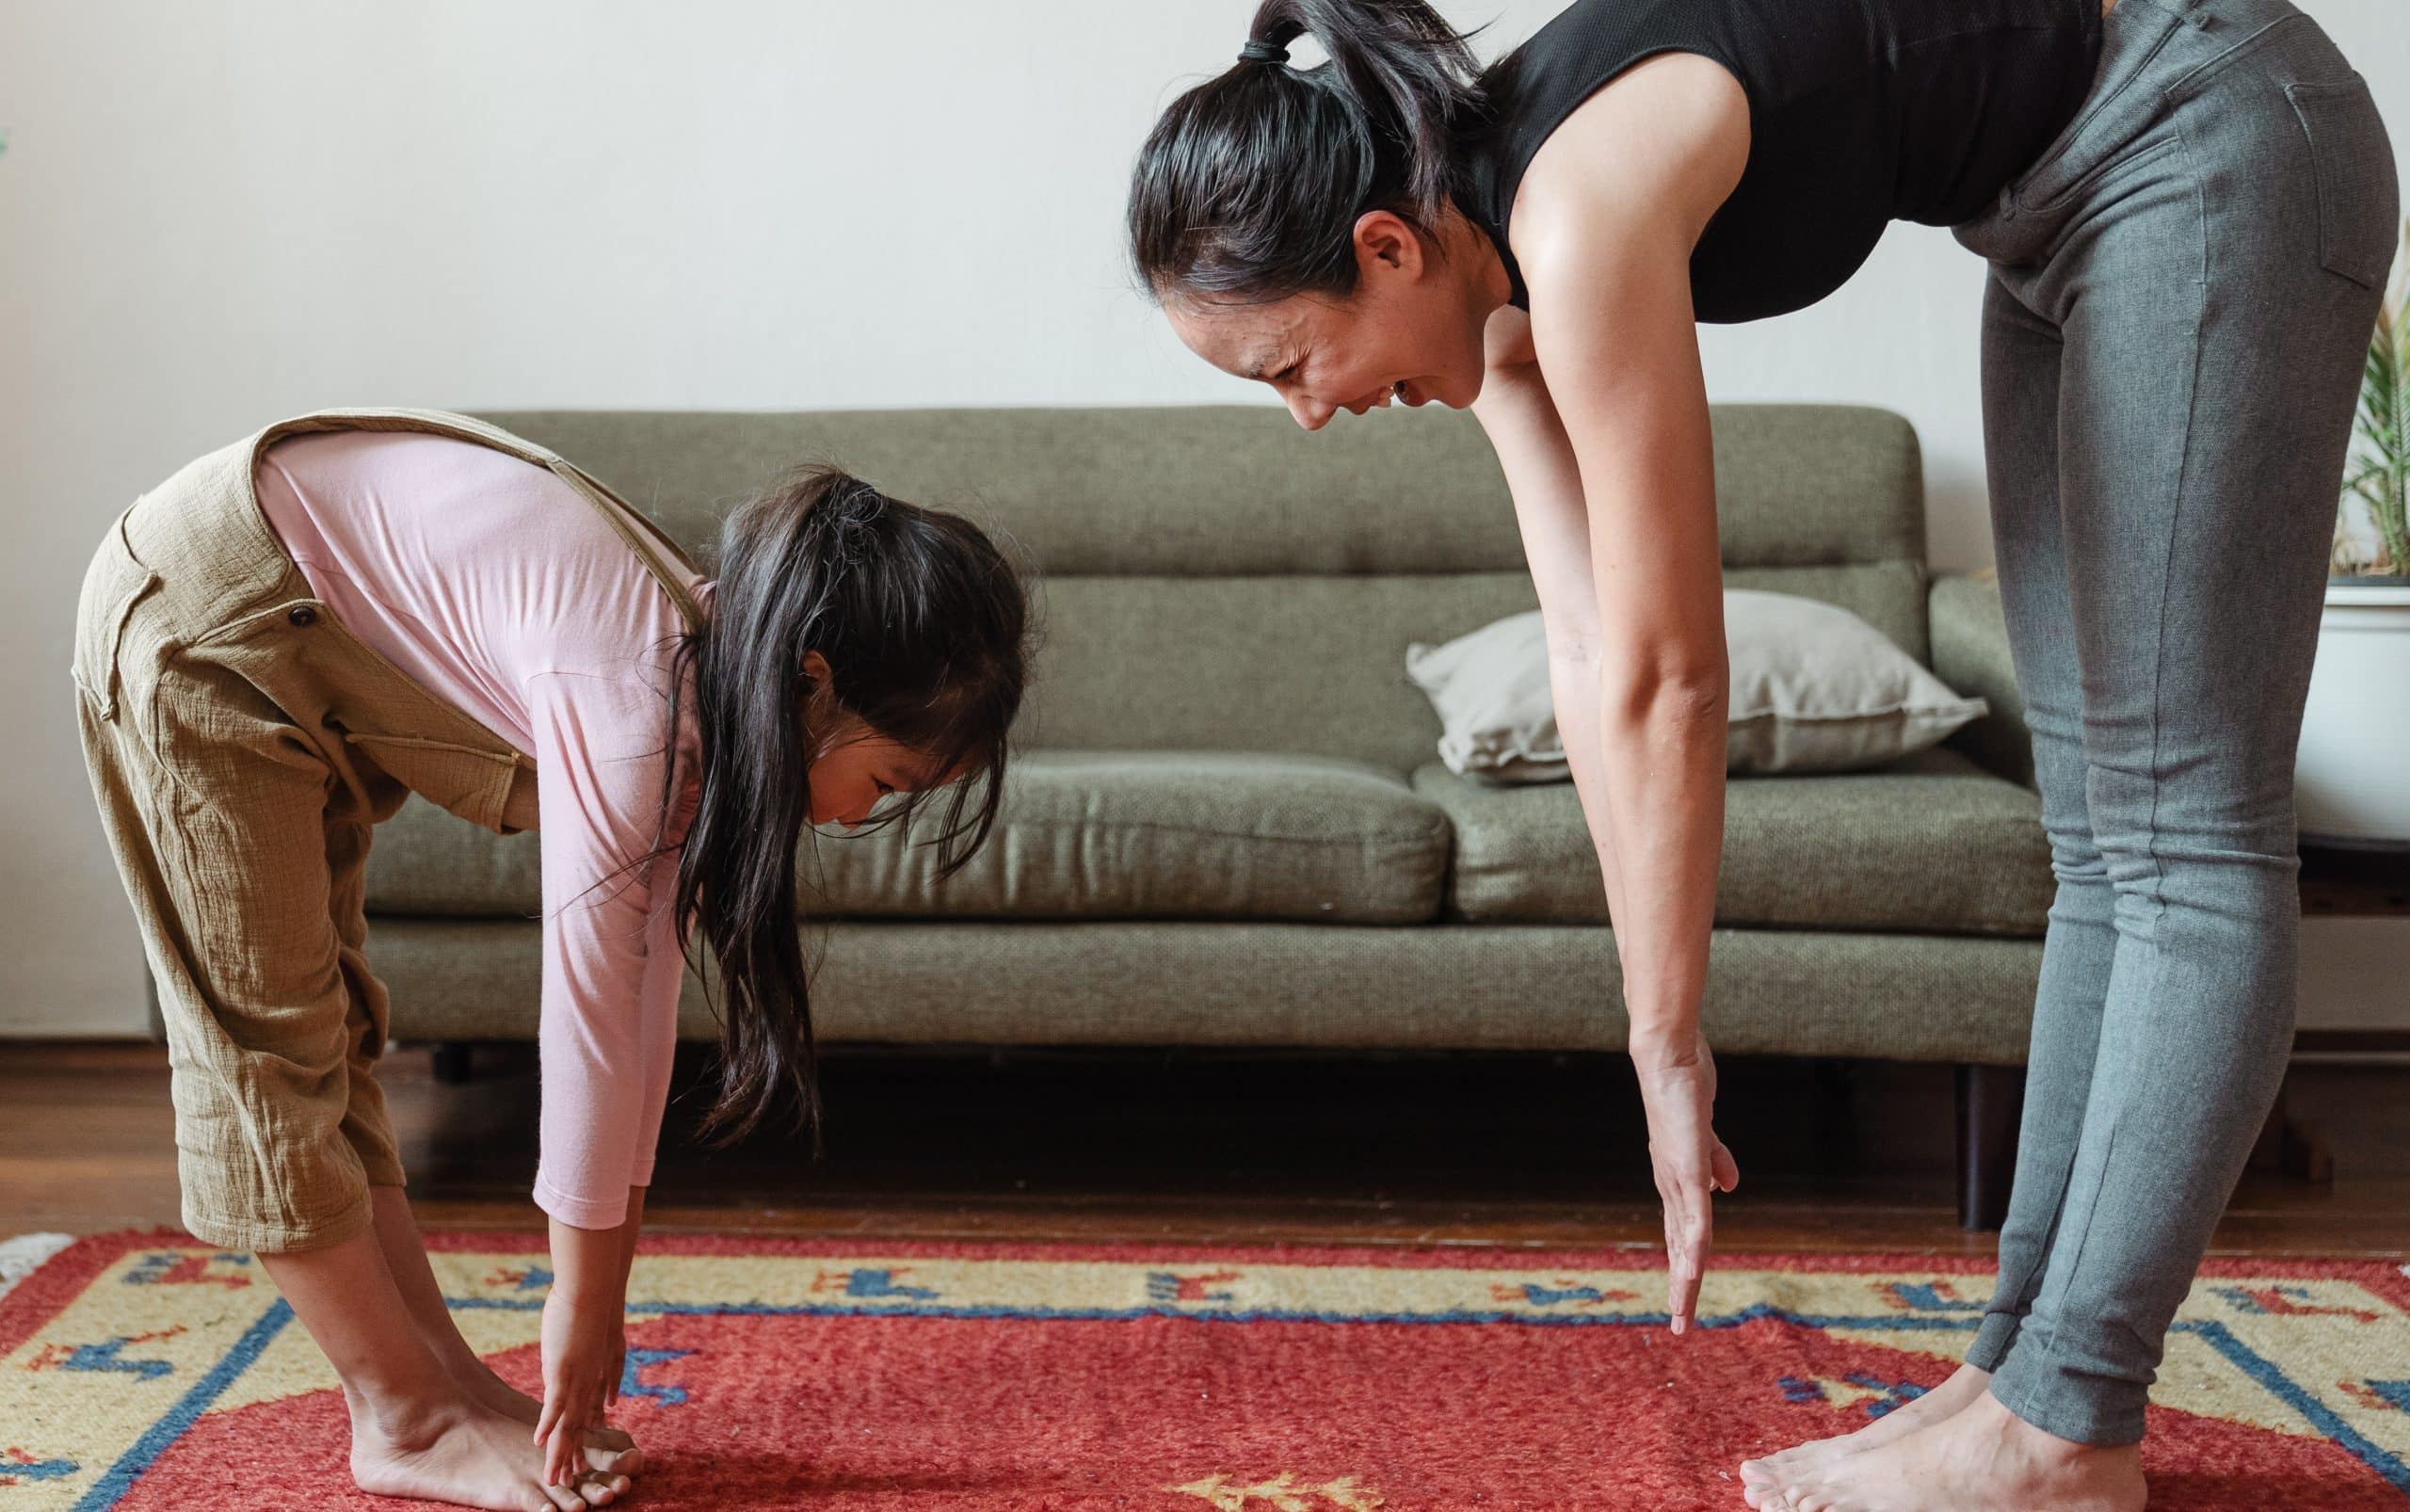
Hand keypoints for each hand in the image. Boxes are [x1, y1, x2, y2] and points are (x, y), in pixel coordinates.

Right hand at [534, 1286, 619, 1487]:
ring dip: (560, 1453)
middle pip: (579, 1429)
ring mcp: (576, 1379)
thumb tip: (571, 1350)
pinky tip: (540, 1445)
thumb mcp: (584, 1331)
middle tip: (569, 1484)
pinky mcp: (564, 1371)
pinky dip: (548, 1425)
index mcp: (591, 1376)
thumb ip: (579, 1346)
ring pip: (568, 1425)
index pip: (586, 1415)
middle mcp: (586, 1383)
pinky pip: (555, 1406)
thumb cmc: (588, 1303)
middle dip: (572, 1458)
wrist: (594, 1289)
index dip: (581, 1441)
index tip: (579, 1461)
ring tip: (555, 1479)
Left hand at [1631, 1030, 1740, 1335]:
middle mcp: (1671, 1185)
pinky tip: (1693, 1269)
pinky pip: (1694, 1213)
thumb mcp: (1703, 1136)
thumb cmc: (1684, 1091)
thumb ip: (1715, 1161)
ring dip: (1686, 1276)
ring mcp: (1678, 1178)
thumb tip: (1729, 1187)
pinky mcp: (1687, 1168)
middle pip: (1678, 1247)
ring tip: (1683, 1310)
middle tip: (1681, 1327)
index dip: (1683, 1269)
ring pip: (1685, 1239)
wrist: (1669, 1058)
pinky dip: (1693, 1244)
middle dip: (1681, 1287)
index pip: (1680, 1235)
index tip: (1683, 1302)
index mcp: (1676, 1181)